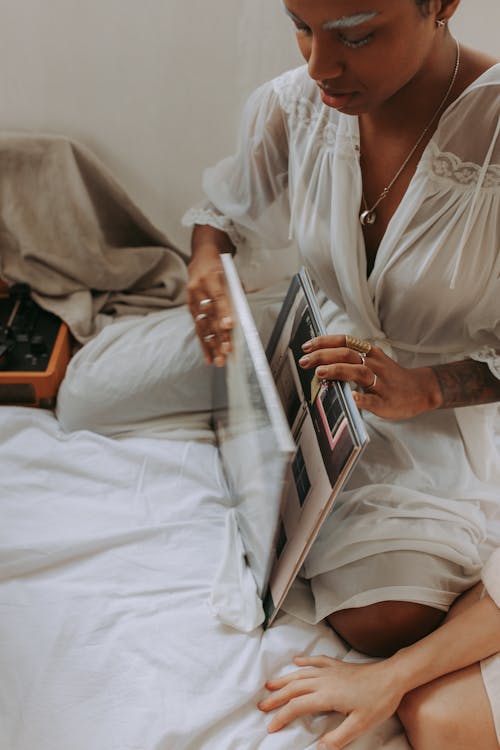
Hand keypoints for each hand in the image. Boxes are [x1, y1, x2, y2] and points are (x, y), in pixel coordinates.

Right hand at [187, 245, 233, 366]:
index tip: (230, 326)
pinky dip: (204, 344)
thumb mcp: (230, 274)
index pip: (218, 297)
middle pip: (210, 316)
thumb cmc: (220, 266)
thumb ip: (235, 294)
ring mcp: (191, 299)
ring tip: (218, 360)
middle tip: (227, 350)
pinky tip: (208, 357)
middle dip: (219, 335)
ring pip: (202, 326)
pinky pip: (198, 329)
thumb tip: (241, 318)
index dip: (224, 313)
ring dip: (211, 345)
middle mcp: (198, 289)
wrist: (202, 255)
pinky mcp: (190, 308)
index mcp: (210, 277)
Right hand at [258, 655, 403, 748]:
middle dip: (277, 697)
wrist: (393, 676)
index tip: (270, 726)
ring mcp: (330, 671)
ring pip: (301, 674)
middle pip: (294, 688)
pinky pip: (317, 661)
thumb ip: (338, 737)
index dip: (282, 716)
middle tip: (262, 706)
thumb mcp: (360, 725)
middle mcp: (324, 680)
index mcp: (327, 695)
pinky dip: (305, 661)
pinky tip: (296, 661)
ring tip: (270, 684)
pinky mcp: (338, 665)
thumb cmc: (378, 700)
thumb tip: (319, 748)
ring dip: (284, 679)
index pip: (297, 706)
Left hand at [298, 334, 440, 418]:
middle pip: (347, 355)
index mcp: (369, 353)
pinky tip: (351, 397)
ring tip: (320, 373)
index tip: (306, 346)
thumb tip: (321, 357)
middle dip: (323, 356)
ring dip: (338, 371)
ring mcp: (380, 383)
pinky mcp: (385, 402)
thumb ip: (351, 358)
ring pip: (358, 372)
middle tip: (304, 361)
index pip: (344, 341)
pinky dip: (361, 398)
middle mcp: (374, 364)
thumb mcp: (372, 360)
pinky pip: (372, 399)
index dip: (324, 342)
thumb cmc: (389, 376)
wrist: (420, 390)